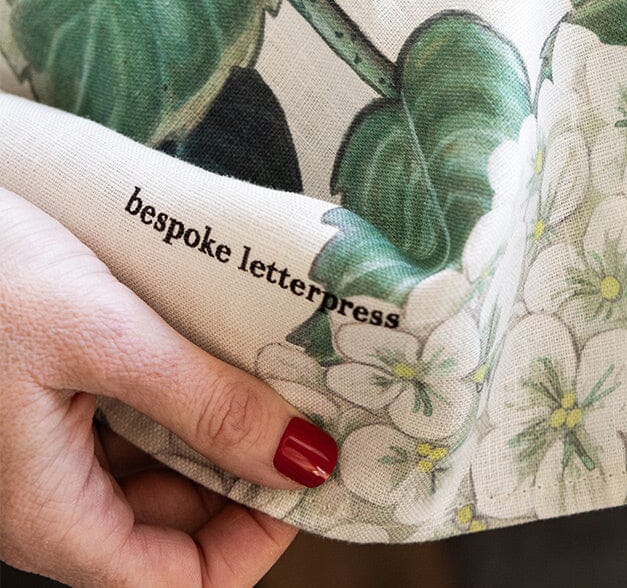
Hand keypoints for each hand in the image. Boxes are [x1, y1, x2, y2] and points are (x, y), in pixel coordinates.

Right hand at [0, 187, 339, 587]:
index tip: (312, 474)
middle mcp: (45, 497)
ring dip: (216, 428)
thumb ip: (202, 402)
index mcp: (47, 514)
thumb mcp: (103, 336)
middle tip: (309, 405)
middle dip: (247, 474)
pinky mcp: (45, 399)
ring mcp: (42, 449)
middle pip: (171, 527)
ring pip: (154, 471)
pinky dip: (179, 394)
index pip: (174, 583)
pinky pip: (127, 423)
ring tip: (273, 368)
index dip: (253, 541)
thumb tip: (303, 459)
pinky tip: (216, 347)